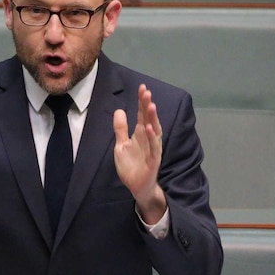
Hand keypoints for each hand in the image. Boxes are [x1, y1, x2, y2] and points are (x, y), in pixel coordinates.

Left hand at [113, 84, 166, 222]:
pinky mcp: (154, 160)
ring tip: (151, 105)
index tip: (142, 88)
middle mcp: (148, 139)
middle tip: (146, 92)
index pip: (142, 115)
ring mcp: (152, 149)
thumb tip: (119, 110)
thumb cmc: (131, 166)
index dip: (142, 102)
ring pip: (155, 131)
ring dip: (153, 118)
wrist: (137, 186)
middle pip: (149, 119)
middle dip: (148, 106)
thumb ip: (121, 129)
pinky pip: (154, 147)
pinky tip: (150, 128)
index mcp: (140, 134)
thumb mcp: (121, 145)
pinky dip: (153, 138)